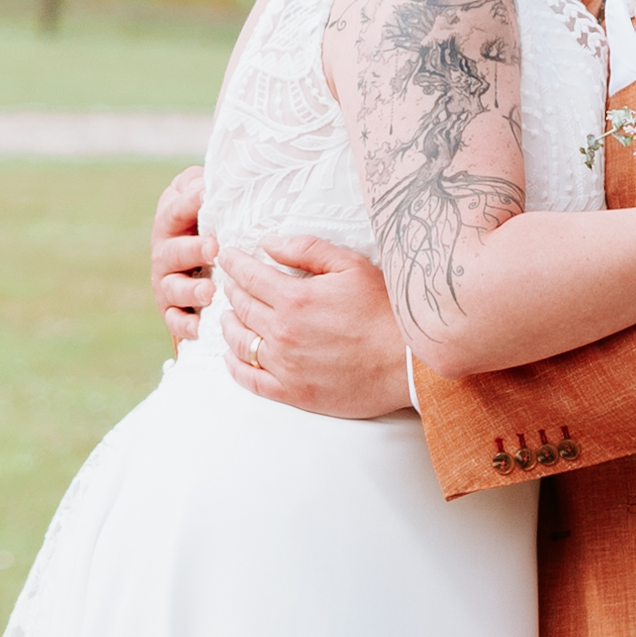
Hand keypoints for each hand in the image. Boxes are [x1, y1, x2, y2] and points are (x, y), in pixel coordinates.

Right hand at [151, 163, 210, 347]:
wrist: (201, 258)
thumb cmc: (206, 220)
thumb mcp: (199, 196)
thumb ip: (197, 185)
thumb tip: (204, 181)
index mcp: (170, 223)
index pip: (174, 210)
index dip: (188, 203)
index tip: (205, 196)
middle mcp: (164, 253)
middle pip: (174, 252)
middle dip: (193, 250)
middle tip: (214, 248)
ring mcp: (167, 283)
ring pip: (173, 288)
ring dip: (190, 290)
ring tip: (210, 290)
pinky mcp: (172, 310)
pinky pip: (174, 321)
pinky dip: (184, 325)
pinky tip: (199, 328)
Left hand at [220, 235, 416, 421]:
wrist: (408, 363)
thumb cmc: (385, 311)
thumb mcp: (351, 266)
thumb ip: (307, 249)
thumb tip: (269, 244)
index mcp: (295, 299)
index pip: (248, 276)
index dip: (233, 263)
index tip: (226, 255)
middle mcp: (283, 333)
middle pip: (240, 306)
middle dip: (232, 289)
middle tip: (231, 282)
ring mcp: (285, 366)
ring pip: (239, 342)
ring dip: (228, 324)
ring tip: (228, 315)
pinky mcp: (293, 393)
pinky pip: (250, 379)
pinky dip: (234, 365)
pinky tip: (232, 355)